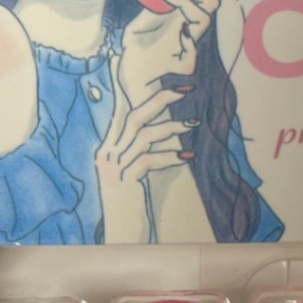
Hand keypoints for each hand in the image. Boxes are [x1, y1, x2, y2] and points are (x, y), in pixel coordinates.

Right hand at [96, 54, 195, 242]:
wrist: (122, 240)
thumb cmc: (133, 204)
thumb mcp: (134, 172)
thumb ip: (141, 150)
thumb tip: (162, 128)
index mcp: (109, 147)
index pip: (119, 108)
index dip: (127, 82)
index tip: (139, 62)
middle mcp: (107, 155)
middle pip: (133, 115)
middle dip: (160, 97)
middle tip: (186, 87)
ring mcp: (114, 169)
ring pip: (143, 135)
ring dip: (171, 127)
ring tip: (194, 125)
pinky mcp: (124, 183)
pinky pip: (148, 161)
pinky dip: (169, 157)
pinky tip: (187, 158)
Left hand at [119, 0, 225, 106]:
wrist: (131, 91)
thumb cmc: (134, 61)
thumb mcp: (140, 25)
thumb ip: (153, 7)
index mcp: (186, 20)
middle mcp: (194, 31)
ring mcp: (192, 44)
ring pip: (209, 8)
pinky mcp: (185, 59)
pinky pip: (194, 28)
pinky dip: (179, 3)